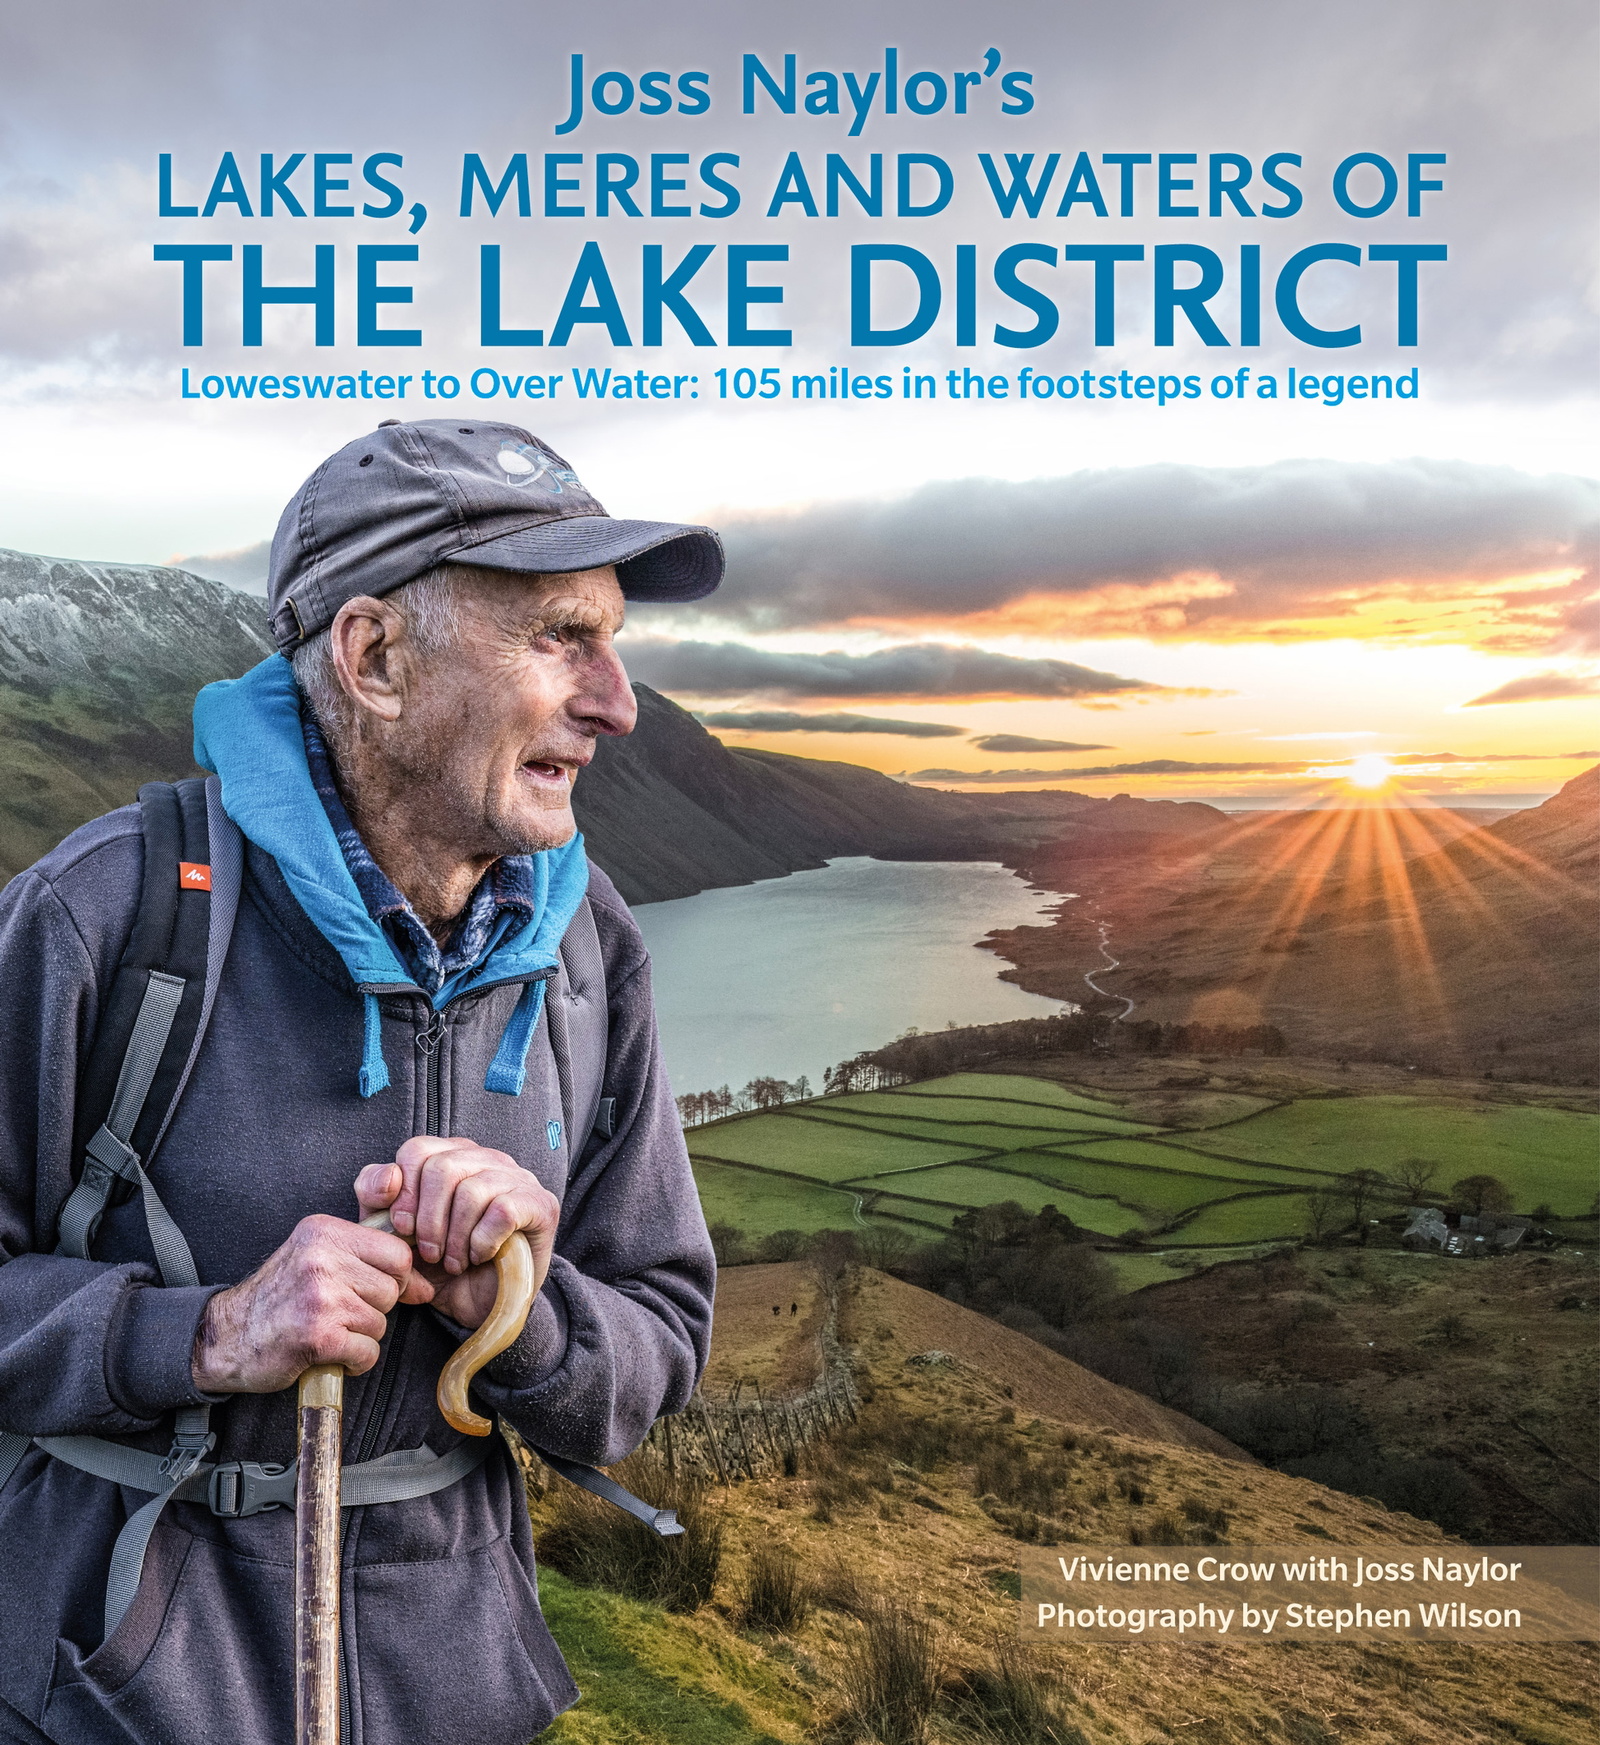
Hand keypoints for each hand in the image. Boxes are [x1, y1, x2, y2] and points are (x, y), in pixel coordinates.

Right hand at [192, 1215, 415, 1393]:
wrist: (224, 1337)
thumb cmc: (277, 1298)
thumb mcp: (317, 1260)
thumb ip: (368, 1262)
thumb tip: (427, 1284)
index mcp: (324, 1231)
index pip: (396, 1252)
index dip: (397, 1277)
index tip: (376, 1291)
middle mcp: (322, 1258)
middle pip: (391, 1288)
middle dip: (375, 1308)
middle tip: (341, 1314)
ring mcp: (320, 1296)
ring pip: (380, 1321)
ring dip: (361, 1335)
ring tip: (330, 1331)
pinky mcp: (318, 1335)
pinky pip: (367, 1351)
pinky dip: (354, 1361)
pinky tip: (330, 1353)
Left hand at [354, 1136, 558, 1330]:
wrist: (480, 1304)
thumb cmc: (438, 1263)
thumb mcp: (395, 1233)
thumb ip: (375, 1199)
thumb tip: (390, 1177)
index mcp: (452, 1155)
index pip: (417, 1150)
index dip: (404, 1192)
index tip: (403, 1228)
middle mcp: (486, 1158)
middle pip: (442, 1168)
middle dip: (428, 1221)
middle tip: (430, 1253)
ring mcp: (518, 1178)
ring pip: (471, 1190)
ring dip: (455, 1238)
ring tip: (454, 1262)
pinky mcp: (541, 1204)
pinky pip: (502, 1211)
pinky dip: (482, 1242)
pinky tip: (480, 1256)